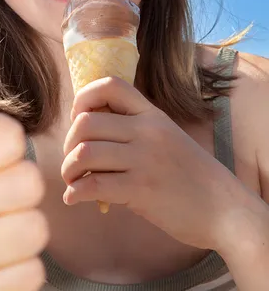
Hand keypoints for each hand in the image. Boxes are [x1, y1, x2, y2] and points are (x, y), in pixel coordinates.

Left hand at [61, 76, 245, 251]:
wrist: (224, 208)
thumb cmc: (189, 173)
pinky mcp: (141, 190)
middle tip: (73, 160)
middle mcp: (146, 130)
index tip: (80, 119)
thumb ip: (134, 128)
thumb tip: (87, 132)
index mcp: (152, 114)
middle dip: (69, 143)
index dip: (84, 98)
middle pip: (86, 122)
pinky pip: (93, 185)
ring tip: (73, 180)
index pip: (110, 84)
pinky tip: (74, 199)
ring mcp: (144, 159)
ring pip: (84, 152)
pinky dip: (75, 193)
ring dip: (69, 169)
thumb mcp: (166, 136)